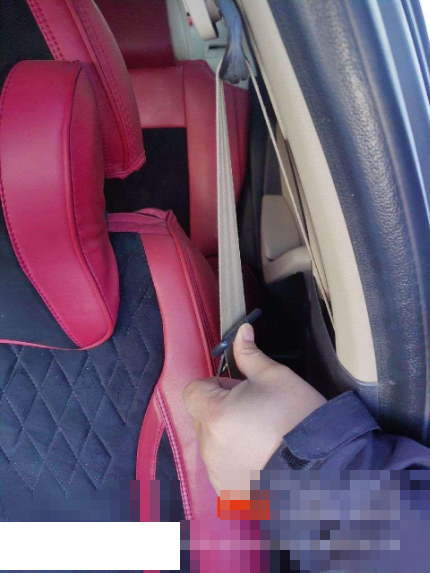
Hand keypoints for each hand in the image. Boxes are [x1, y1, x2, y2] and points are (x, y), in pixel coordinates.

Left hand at [183, 323, 326, 493]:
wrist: (324, 464)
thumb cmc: (298, 417)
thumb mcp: (275, 377)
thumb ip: (249, 354)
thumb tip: (241, 330)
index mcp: (215, 414)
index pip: (194, 390)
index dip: (215, 385)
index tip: (238, 389)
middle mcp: (208, 446)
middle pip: (202, 415)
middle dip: (222, 408)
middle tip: (255, 409)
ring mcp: (216, 470)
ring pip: (211, 441)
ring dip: (228, 434)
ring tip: (261, 434)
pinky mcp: (226, 489)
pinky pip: (220, 465)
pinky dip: (235, 459)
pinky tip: (260, 456)